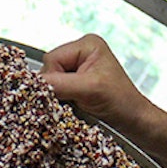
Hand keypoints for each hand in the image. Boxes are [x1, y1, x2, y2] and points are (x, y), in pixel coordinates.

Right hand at [41, 35, 166, 167]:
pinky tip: (76, 106)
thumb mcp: (88, 89)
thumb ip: (58, 84)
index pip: (52, 58)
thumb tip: (31, 84)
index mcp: (87, 44)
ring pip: (51, 83)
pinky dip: (62, 101)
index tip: (65, 93)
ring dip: (60, 96)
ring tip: (78, 103)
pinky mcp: (77, 85)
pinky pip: (57, 91)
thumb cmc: (123, 103)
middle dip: (57, 88)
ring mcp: (79, 70)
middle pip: (49, 70)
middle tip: (75, 99)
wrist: (135, 123)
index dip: (53, 78)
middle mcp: (82, 53)